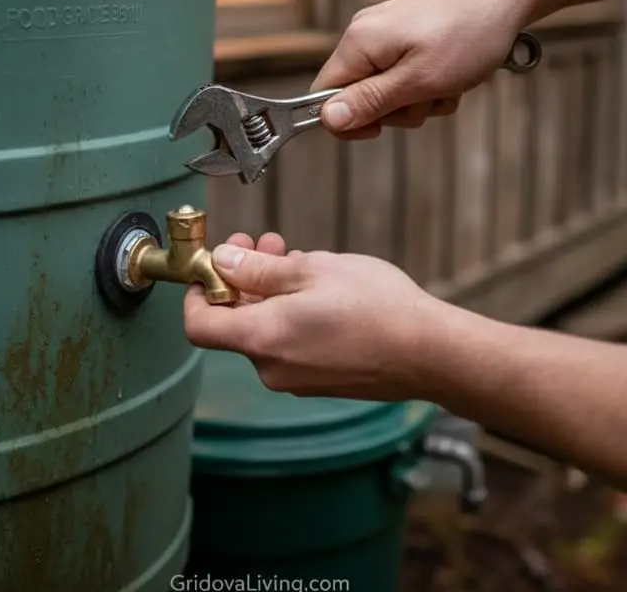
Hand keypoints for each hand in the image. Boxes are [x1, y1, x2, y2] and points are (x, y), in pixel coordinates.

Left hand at [183, 233, 445, 400]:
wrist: (430, 353)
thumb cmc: (377, 308)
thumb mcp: (312, 271)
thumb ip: (258, 270)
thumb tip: (221, 262)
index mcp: (263, 339)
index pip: (198, 325)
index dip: (197, 291)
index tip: (213, 264)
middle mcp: (272, 368)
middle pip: (235, 323)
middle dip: (244, 279)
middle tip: (266, 244)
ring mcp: (297, 379)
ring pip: (266, 330)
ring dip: (272, 292)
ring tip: (300, 259)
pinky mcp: (319, 381)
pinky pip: (290, 344)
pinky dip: (292, 314)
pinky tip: (320, 288)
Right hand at [310, 0, 533, 138]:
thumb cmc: (467, 35)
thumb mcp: (419, 81)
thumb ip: (370, 102)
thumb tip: (327, 120)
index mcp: (359, 42)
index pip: (323, 95)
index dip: (347, 120)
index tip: (380, 129)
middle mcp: (365, 34)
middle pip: (357, 95)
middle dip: (394, 110)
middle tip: (428, 98)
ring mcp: (387, 32)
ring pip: (386, 89)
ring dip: (418, 99)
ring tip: (447, 85)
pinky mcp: (407, 33)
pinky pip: (405, 74)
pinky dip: (429, 84)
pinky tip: (453, 76)